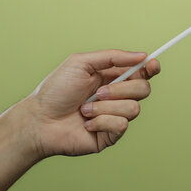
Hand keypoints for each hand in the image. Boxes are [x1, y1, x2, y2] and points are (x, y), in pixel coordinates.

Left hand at [21, 49, 160, 157]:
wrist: (39, 120)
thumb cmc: (56, 90)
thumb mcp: (81, 63)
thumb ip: (112, 57)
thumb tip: (142, 56)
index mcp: (113, 78)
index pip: (142, 73)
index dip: (151, 68)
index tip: (152, 65)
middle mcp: (118, 97)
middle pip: (143, 90)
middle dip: (121, 89)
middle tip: (99, 92)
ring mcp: (116, 116)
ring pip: (134, 108)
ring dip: (106, 107)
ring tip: (85, 109)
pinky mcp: (112, 135)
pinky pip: (122, 125)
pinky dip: (102, 121)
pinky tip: (86, 124)